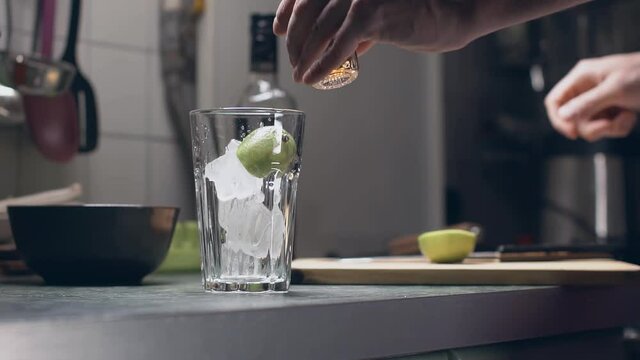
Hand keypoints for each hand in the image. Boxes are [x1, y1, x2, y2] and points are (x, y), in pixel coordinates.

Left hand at [273, 0, 471, 84]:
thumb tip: (347, 46)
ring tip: (301, 74)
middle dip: (295, 40)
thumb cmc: (424, 12)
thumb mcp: (383, 15)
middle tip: (294, 61)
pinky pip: (339, 44)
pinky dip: (322, 64)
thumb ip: (362, 25)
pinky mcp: (372, 14)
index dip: (287, 11)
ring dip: (305, 56)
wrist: (454, 11)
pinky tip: (314, 77)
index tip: (278, 31)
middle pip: (307, 11)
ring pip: (319, 30)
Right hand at [545, 53, 639, 141]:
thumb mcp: (616, 89)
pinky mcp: (611, 110)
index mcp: (582, 77)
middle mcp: (586, 89)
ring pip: (588, 126)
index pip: (554, 101)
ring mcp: (599, 101)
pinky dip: (619, 127)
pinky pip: (604, 128)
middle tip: (610, 124)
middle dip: (592, 126)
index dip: (558, 119)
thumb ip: (588, 103)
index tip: (572, 133)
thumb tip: (562, 116)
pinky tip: (631, 116)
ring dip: (609, 128)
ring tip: (626, 117)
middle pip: (571, 119)